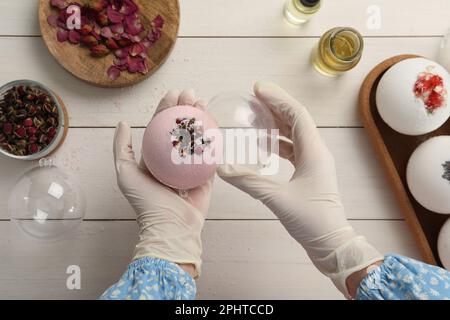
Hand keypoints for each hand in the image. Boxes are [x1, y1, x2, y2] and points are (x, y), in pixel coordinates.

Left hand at [113, 89, 212, 278]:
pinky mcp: (206, 174)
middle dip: (185, 108)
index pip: (161, 126)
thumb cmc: (145, 202)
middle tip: (190, 93)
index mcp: (155, 157)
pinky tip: (214, 122)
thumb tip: (121, 123)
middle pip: (181, 127)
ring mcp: (191, 166)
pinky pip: (210, 153)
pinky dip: (213, 137)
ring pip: (197, 136)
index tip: (173, 94)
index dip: (166, 109)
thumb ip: (122, 148)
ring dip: (200, 117)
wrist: (171, 227)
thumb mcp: (125, 173)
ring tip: (202, 102)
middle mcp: (173, 159)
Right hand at [217, 82, 382, 297]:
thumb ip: (249, 182)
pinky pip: (294, 149)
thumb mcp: (277, 199)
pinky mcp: (310, 174)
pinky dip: (279, 142)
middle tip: (255, 97)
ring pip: (296, 134)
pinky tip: (264, 144)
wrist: (331, 243)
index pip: (296, 115)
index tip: (258, 89)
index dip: (277, 99)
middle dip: (276, 106)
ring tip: (257, 115)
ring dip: (278, 123)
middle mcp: (317, 153)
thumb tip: (223, 170)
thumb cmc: (312, 221)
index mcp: (315, 152)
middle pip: (297, 120)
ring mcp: (315, 163)